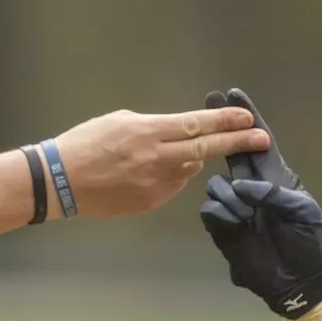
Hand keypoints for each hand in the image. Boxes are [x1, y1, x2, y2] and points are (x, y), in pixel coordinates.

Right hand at [49, 105, 270, 218]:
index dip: (225, 121)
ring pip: (189, 169)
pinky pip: (172, 186)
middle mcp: (157, 158)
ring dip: (189, 159)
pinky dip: (169, 176)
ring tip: (160, 154)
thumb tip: (182, 136)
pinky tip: (145, 172)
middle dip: (237, 142)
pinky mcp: (150, 202)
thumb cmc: (86, 143)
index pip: (196, 125)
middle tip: (262, 139)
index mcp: (148, 132)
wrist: (60, 181)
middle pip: (206, 149)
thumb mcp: (120, 121)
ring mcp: (155, 184)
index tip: (247, 118)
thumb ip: (156, 128)